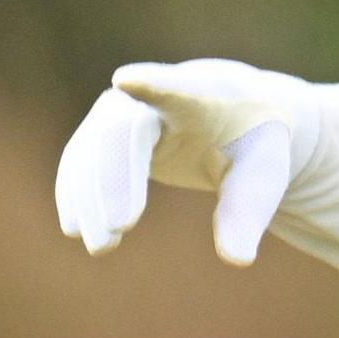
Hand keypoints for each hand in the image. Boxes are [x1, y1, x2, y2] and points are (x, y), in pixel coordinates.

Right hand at [55, 59, 318, 264]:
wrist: (238, 119)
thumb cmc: (255, 144)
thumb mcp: (263, 173)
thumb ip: (248, 211)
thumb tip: (238, 258)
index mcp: (205, 96)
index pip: (178, 87)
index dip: (154, 83)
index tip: (128, 79)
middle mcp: (157, 95)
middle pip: (123, 127)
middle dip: (115, 176)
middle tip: (119, 230)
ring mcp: (126, 110)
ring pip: (93, 145)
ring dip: (90, 195)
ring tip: (101, 246)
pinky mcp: (108, 132)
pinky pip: (82, 157)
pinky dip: (76, 191)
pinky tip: (74, 227)